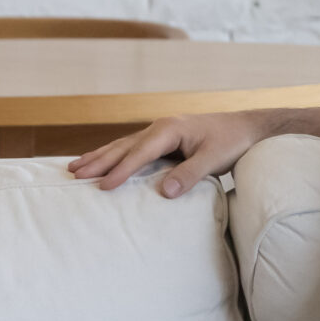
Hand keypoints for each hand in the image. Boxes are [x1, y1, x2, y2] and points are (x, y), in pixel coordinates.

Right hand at [69, 109, 274, 198]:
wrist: (244, 128)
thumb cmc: (231, 142)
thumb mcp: (214, 159)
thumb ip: (190, 175)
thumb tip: (164, 192)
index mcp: (169, 130)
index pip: (139, 153)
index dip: (121, 170)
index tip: (103, 185)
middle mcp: (159, 128)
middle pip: (123, 147)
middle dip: (98, 161)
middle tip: (75, 175)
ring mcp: (159, 132)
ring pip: (123, 146)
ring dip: (100, 157)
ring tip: (75, 167)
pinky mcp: (162, 140)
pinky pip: (132, 149)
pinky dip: (114, 156)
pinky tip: (101, 162)